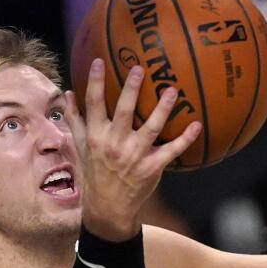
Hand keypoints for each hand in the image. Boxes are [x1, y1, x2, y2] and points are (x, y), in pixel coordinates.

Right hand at [66, 59, 201, 240]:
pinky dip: (185, 138)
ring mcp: (135, 156)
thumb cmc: (95, 171)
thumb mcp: (81, 146)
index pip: (94, 104)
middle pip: (124, 112)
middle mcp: (115, 144)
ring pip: (151, 128)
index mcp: (97, 136)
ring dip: (162, 109)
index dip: (96, 82)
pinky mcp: (152, 167)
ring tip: (172, 90)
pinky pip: (171, 150)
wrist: (108, 206)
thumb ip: (75, 119)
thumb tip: (69, 92)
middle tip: (139, 69)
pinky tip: (197, 125)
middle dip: (131, 90)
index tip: (99, 61)